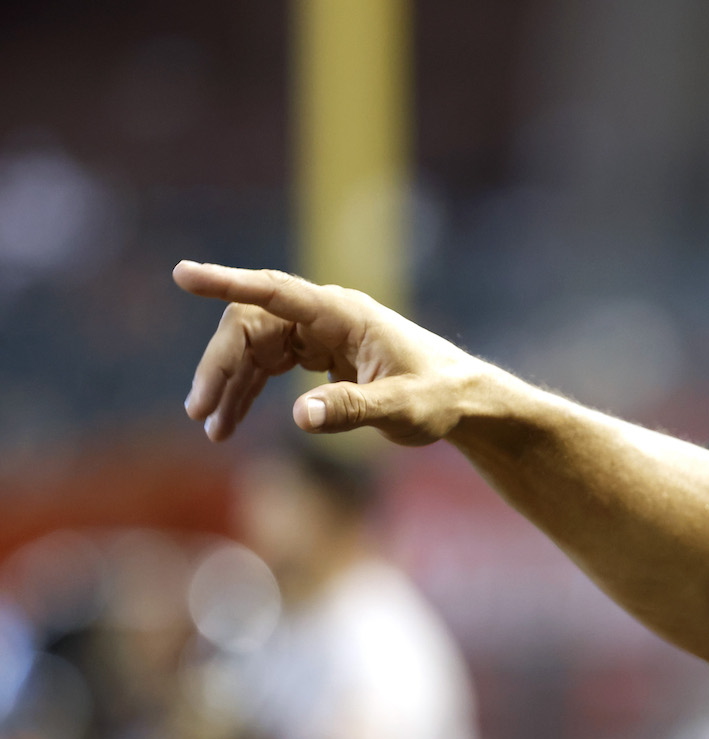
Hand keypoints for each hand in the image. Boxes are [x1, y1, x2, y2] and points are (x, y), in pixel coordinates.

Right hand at [175, 261, 483, 444]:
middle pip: (252, 325)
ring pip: (254, 347)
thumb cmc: (439, 397)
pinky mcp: (318, 353)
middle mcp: (326, 316)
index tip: (183, 275)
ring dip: (230, 384)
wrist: (463, 399)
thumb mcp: (402, 409)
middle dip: (222, 365)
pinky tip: (229, 421)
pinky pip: (268, 365)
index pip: (275, 291)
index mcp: (344, 314)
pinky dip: (247, 391)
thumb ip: (353, 410)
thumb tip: (300, 417)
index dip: (227, 282)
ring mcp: (320, 333)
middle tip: (201, 412)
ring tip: (213, 429)